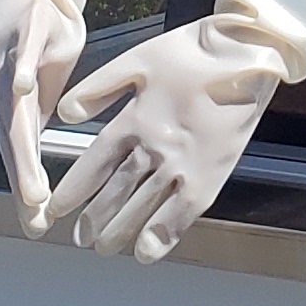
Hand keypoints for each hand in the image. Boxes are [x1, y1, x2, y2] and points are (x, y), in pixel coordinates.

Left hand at [0, 0, 82, 231]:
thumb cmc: (36, 39)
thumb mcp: (44, 86)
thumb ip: (39, 119)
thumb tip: (41, 155)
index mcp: (22, 107)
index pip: (22, 155)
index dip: (28, 190)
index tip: (37, 226)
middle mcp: (12, 92)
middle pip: (16, 141)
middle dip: (25, 179)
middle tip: (35, 212)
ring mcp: (18, 61)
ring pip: (17, 107)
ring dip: (21, 144)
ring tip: (30, 178)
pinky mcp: (29, 31)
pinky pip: (26, 51)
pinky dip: (21, 70)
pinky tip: (23, 88)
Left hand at [46, 17, 282, 259]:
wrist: (248, 53)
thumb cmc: (194, 53)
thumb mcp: (137, 59)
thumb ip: (97, 88)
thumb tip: (65, 115)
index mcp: (134, 118)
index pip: (94, 163)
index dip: (73, 190)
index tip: (57, 208)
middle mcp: (155, 146)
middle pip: (116, 191)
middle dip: (93, 218)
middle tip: (79, 237)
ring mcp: (184, 164)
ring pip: (143, 207)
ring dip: (120, 231)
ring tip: (104, 248)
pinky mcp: (211, 175)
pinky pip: (182, 214)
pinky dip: (163, 236)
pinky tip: (146, 252)